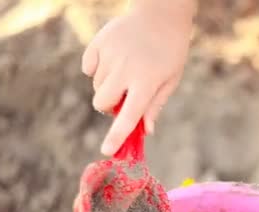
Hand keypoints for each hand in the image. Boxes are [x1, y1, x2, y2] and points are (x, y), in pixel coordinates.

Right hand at [82, 0, 194, 155]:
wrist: (161, 14)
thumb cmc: (170, 51)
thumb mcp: (170, 79)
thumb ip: (155, 105)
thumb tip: (145, 130)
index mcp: (146, 82)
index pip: (128, 116)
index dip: (117, 136)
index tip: (107, 151)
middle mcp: (125, 70)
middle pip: (101, 103)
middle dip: (109, 106)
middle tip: (125, 96)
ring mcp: (109, 55)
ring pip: (96, 86)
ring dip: (108, 85)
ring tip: (126, 69)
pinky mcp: (98, 42)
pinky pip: (88, 67)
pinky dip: (97, 68)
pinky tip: (113, 59)